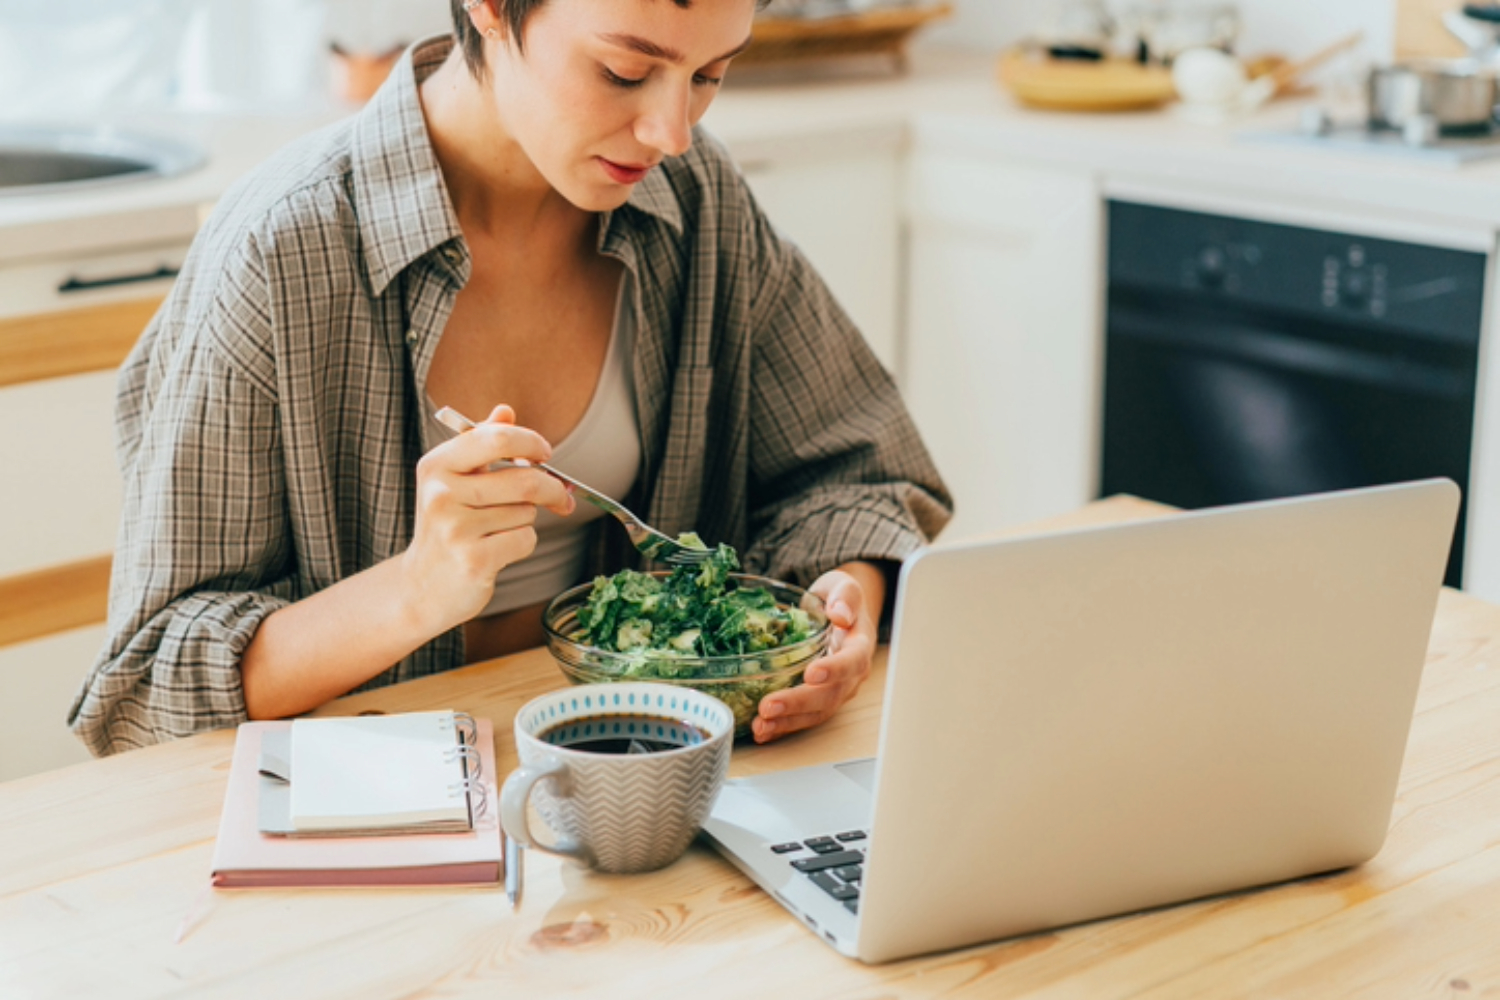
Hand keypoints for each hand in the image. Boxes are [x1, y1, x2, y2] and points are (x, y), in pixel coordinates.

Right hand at [401, 405, 574, 631]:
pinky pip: (525, 540)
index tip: (545, 453)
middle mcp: (441, 494)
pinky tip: (498, 550)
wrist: (422, 587)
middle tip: (560, 498)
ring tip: (497, 530)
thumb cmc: (447, 526)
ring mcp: (455, 529)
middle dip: (551, 489)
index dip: (530, 442)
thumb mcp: (456, 480)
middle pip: (525, 480)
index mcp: (437, 466)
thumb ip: (481, 444)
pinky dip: (522, 544)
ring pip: (526, 513)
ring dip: (525, 521)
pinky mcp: (473, 560)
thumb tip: (505, 411)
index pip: (496, 438)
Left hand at [751, 563, 883, 743]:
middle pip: (829, 695)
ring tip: (760, 725)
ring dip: (787, 722)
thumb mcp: (844, 586)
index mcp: (859, 645)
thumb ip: (845, 597)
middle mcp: (851, 674)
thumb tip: (841, 614)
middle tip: (768, 706)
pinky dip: (783, 726)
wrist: (842, 613)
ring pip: (816, 712)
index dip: (834, 670)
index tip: (811, 673)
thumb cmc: (840, 599)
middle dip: (798, 703)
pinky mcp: (820, 699)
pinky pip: (804, 717)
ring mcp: (837, 690)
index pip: (852, 661)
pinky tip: (761, 731)